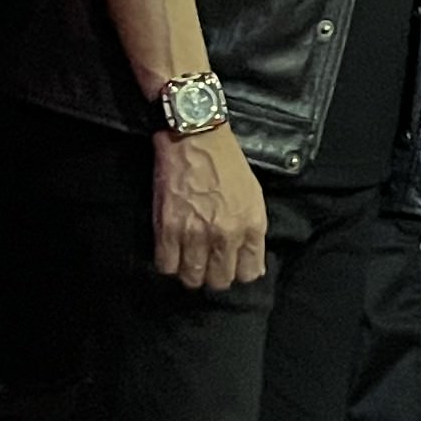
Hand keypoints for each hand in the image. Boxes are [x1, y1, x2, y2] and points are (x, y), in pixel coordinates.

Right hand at [152, 124, 266, 292]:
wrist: (196, 139)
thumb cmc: (227, 164)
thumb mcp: (253, 196)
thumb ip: (252, 230)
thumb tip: (248, 259)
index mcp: (251, 226)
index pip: (249, 273)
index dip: (238, 271)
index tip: (230, 266)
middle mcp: (226, 235)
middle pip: (219, 280)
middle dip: (213, 276)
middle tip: (206, 264)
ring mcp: (196, 234)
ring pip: (192, 278)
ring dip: (190, 273)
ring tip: (187, 260)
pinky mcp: (168, 229)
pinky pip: (166, 265)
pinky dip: (168, 263)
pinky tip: (171, 252)